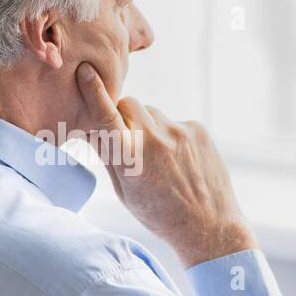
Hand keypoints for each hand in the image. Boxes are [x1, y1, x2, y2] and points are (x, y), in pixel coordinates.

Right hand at [76, 62, 256, 267]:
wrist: (208, 225)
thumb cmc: (159, 213)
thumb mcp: (125, 191)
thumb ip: (108, 155)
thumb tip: (90, 128)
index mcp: (131, 159)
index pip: (106, 117)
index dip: (94, 93)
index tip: (86, 71)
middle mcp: (155, 140)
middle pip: (129, 104)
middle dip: (123, 115)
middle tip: (130, 141)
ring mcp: (179, 132)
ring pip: (152, 113)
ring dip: (148, 127)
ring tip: (160, 159)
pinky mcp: (198, 129)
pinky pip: (174, 122)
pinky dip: (171, 135)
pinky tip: (179, 161)